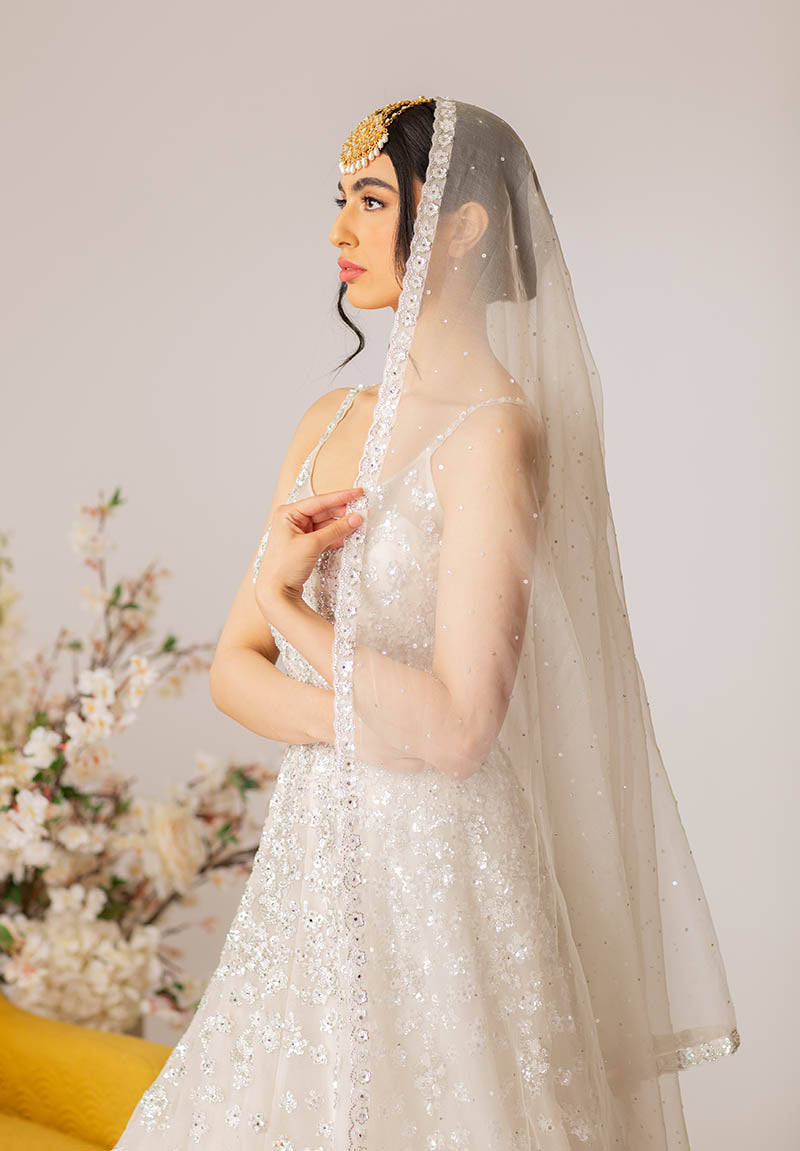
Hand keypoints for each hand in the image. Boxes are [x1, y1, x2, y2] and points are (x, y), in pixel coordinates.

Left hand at [254, 487, 365, 616]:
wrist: (275, 593)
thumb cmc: (285, 566)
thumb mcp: (313, 544)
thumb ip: (336, 529)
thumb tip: (356, 517)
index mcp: (288, 514)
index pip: (319, 501)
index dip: (341, 497)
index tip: (359, 493)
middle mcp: (292, 520)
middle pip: (323, 512)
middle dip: (343, 513)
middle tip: (364, 511)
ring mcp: (298, 533)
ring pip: (325, 525)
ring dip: (341, 526)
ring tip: (360, 524)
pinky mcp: (304, 545)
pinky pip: (324, 536)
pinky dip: (336, 536)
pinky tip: (349, 536)